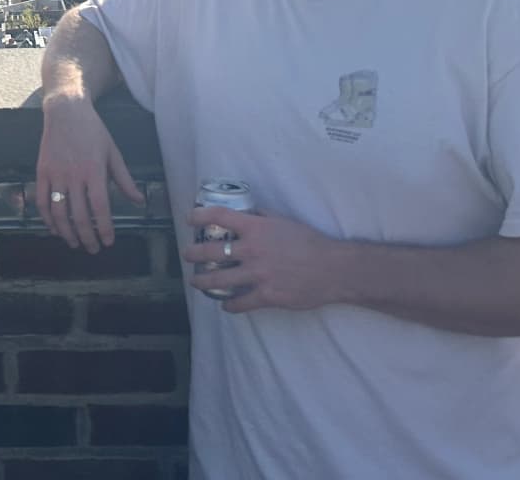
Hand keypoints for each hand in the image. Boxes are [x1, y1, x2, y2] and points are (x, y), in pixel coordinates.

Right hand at [35, 93, 141, 252]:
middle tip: (93, 249)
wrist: (66, 111)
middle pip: (79, 215)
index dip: (104, 228)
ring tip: (74, 243)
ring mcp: (55, 174)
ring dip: (67, 233)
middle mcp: (74, 175)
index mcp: (94, 170)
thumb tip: (138, 201)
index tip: (108, 242)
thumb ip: (124, 179)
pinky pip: (42, 201)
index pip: (100, 207)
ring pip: (58, 212)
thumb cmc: (93, 130)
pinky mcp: (42, 172)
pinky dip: (47, 219)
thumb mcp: (113, 152)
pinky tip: (55, 228)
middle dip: (87, 237)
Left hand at [182, 206, 351, 314]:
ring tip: (194, 282)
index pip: (220, 216)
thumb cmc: (310, 241)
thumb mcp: (284, 221)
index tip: (189, 219)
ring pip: (219, 280)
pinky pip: (240, 303)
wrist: (332, 268)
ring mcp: (257, 275)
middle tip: (186, 255)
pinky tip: (225, 305)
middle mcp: (252, 250)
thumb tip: (246, 214)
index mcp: (256, 228)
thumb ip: (262, 217)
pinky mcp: (266, 296)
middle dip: (193, 253)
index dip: (200, 216)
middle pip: (211, 251)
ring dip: (202, 281)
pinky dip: (229, 305)